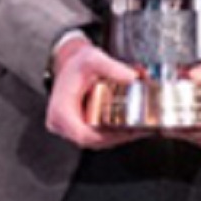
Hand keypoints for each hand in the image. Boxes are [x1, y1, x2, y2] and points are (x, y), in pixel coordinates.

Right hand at [46, 32, 137, 149]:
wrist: (69, 65)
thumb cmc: (77, 65)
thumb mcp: (93, 59)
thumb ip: (112, 67)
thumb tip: (131, 78)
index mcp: (61, 111)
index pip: (83, 135)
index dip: (106, 136)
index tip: (126, 131)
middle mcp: (62, 124)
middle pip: (92, 141)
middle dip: (117, 137)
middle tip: (138, 130)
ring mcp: (69, 129)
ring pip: (95, 141)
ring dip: (116, 137)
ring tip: (138, 129)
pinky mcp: (78, 128)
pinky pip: (95, 136)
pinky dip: (112, 133)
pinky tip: (128, 127)